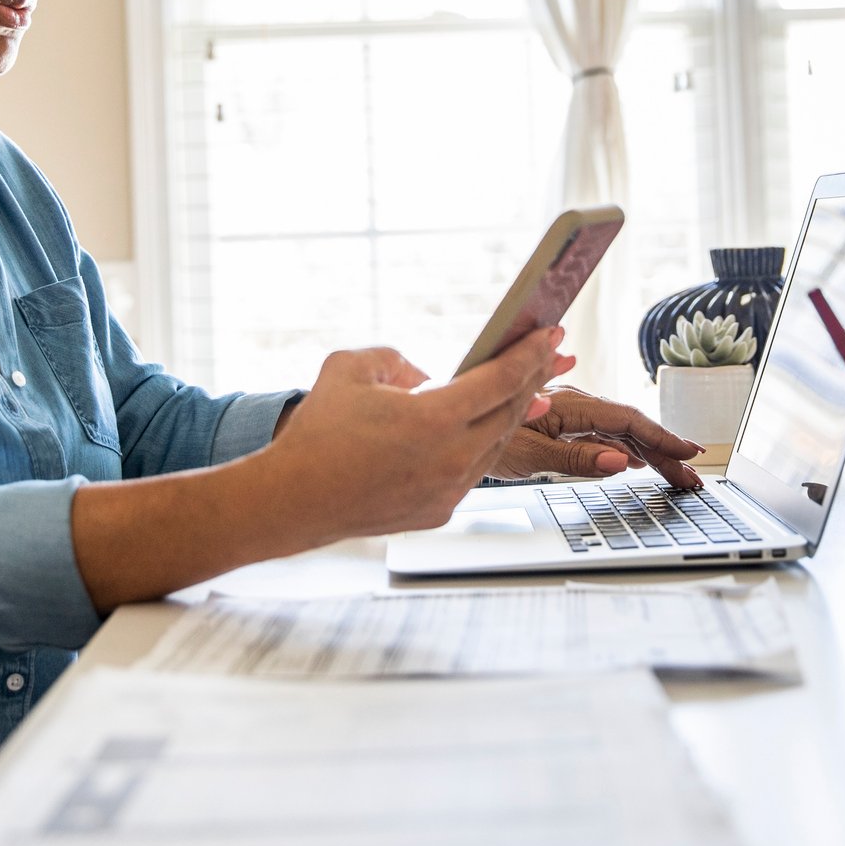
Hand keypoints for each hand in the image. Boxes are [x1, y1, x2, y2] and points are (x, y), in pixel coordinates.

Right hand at [261, 328, 572, 543]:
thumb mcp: (350, 368)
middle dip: (534, 377)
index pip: (501, 380)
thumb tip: (424, 375)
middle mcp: (451, 458)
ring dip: (514, 413)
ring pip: (496, 444)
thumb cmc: (317, 436)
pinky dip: (483, 445)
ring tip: (527, 388)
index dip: (529, 354)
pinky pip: (472, 470)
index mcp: (435, 419)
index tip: (549, 335)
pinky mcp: (439, 510)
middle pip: (510, 411)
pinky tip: (486, 429)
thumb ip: (396, 359)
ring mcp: (449, 489)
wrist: (294, 499)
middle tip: (550, 354)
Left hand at [488, 386, 705, 488]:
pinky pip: (601, 433)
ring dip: (648, 450)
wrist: (447, 420)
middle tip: (692, 476)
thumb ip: (575, 458)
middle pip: (629, 426)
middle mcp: (572, 403)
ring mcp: (566, 412)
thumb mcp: (528, 454)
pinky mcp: (558, 421)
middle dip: (664, 450)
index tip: (688, 453)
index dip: (661, 438)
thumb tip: (619, 461)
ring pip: (617, 430)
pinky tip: (636, 459)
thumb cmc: (477, 433)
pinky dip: (625, 447)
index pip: (627, 421)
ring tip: (674, 473)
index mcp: (569, 406)